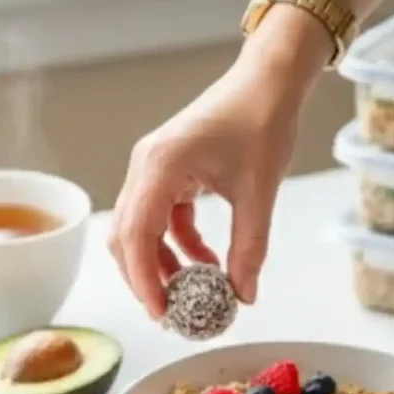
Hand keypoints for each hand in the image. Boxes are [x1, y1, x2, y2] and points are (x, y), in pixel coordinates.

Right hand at [109, 7, 331, 319]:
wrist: (267, 80)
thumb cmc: (262, 122)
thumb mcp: (259, 192)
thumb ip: (250, 248)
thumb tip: (244, 296)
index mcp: (160, 167)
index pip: (136, 235)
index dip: (143, 279)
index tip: (162, 313)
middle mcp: (145, 168)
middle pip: (126, 236)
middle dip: (145, 278)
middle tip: (171, 313)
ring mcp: (151, 169)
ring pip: (140, 230)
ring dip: (161, 264)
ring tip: (192, 293)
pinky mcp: (165, 173)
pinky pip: (160, 220)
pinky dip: (178, 245)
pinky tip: (206, 262)